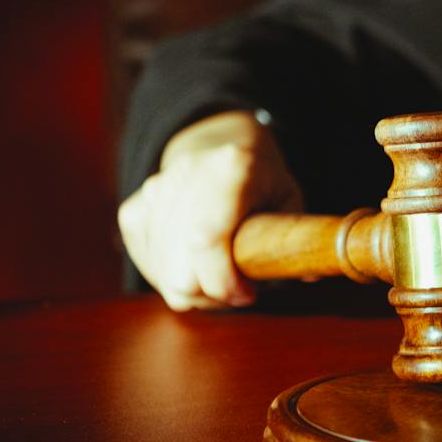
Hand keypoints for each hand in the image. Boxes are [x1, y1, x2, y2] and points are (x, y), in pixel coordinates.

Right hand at [117, 110, 301, 310]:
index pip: (207, 239)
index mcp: (233, 167)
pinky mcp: (133, 211)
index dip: (224, 282)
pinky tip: (195, 261)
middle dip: (213, 294)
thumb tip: (308, 273)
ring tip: (220, 270)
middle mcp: (186, 174)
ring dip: (196, 288)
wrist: (217, 146)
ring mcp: (154, 192)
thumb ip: (295, 236)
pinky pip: (148, 267)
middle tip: (239, 286)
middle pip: (181, 270)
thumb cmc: (260, 181)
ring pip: (164, 275)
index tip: (248, 293)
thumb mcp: (288, 198)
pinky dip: (172, 277)